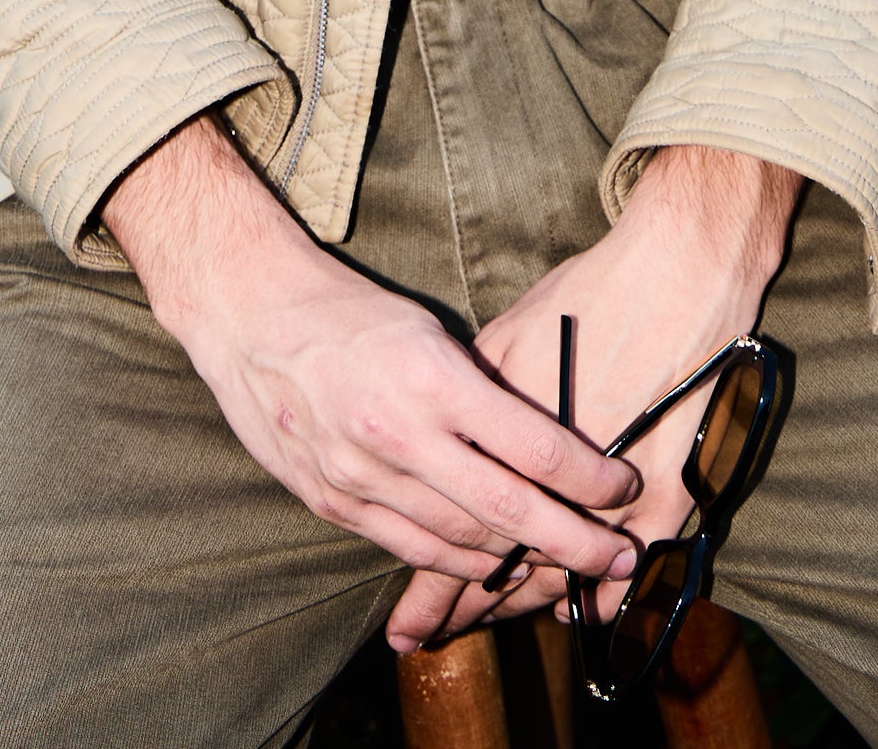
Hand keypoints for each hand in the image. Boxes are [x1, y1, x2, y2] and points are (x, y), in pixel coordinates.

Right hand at [106, 112, 642, 595]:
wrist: (253, 318)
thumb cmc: (353, 313)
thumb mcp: (430, 331)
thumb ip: (482, 388)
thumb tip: (546, 436)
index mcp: (434, 380)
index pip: (534, 448)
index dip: (590, 479)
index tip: (625, 489)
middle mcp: (401, 437)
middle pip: (509, 511)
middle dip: (575, 542)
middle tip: (621, 557)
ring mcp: (364, 478)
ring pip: (463, 543)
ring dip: (521, 558)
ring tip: (566, 561)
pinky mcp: (337, 504)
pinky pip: (413, 549)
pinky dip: (461, 562)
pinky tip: (494, 561)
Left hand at [384, 144, 800, 647]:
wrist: (683, 269)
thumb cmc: (592, 294)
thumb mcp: (512, 337)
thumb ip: (473, 397)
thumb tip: (440, 433)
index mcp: (500, 432)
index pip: (459, 526)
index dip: (431, 579)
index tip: (408, 616)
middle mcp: (556, 477)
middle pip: (503, 561)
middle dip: (462, 604)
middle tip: (428, 636)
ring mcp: (619, 495)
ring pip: (563, 575)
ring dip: (529, 603)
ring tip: (494, 625)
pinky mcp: (672, 495)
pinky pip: (631, 572)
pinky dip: (602, 596)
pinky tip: (579, 608)